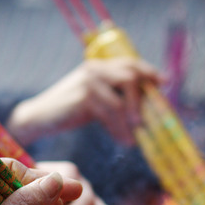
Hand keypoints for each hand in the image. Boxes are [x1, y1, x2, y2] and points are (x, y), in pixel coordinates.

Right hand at [6, 58, 162, 145]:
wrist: (40, 117)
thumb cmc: (70, 110)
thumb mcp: (94, 97)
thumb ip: (113, 94)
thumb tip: (144, 106)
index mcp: (98, 65)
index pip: (130, 62)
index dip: (149, 72)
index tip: (164, 82)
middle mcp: (94, 69)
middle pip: (131, 77)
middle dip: (143, 100)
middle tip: (146, 122)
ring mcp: (89, 82)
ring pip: (123, 101)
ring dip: (131, 122)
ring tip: (133, 139)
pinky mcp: (85, 98)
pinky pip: (112, 114)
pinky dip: (121, 130)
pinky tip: (123, 141)